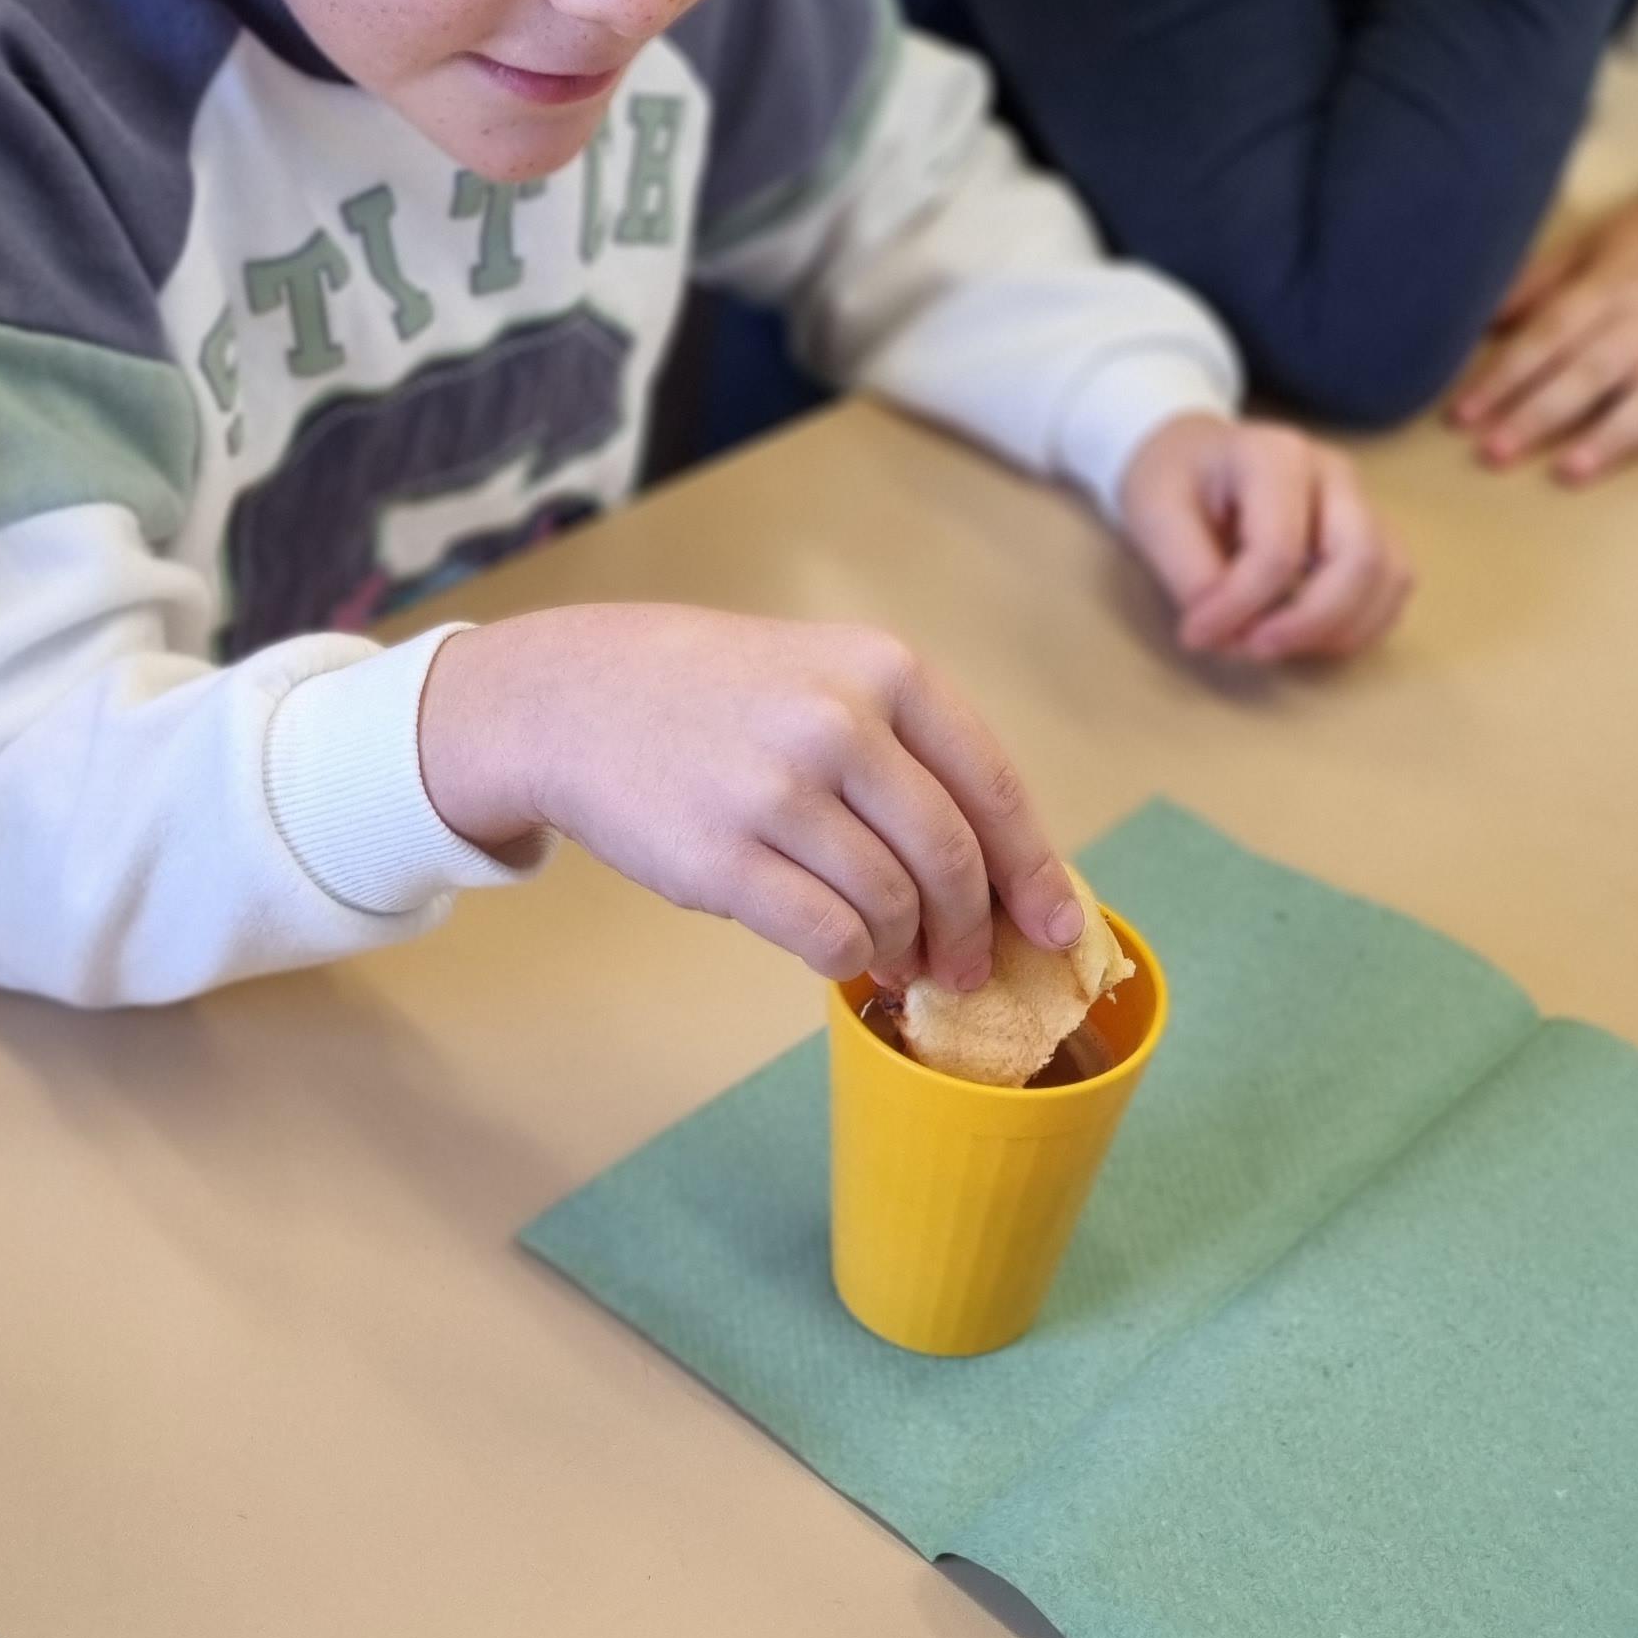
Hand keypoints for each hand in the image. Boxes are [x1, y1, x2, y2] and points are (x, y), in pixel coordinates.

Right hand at [417, 604, 1080, 991]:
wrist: (578, 697)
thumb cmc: (716, 697)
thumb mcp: (824, 675)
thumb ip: (908, 751)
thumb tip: (1000, 868)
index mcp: (884, 672)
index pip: (991, 786)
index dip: (1035, 869)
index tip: (1059, 927)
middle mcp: (838, 724)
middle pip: (950, 858)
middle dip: (975, 929)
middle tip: (972, 965)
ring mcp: (778, 792)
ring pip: (892, 907)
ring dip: (908, 951)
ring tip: (898, 961)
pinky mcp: (724, 859)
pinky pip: (827, 938)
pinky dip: (850, 962)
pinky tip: (843, 956)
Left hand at [1118, 413, 1411, 661]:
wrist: (1194, 458)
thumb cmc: (1174, 482)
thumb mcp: (1154, 515)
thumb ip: (1187, 573)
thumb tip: (1227, 632)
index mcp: (1275, 455)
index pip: (1279, 550)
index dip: (1240, 607)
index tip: (1195, 634)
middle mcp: (1333, 472)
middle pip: (1360, 559)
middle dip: (1310, 623)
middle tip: (1252, 650)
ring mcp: (1361, 500)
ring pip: (1389, 575)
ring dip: (1341, 629)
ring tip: (1277, 646)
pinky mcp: (1372, 531)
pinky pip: (1393, 585)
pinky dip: (1361, 624)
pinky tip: (1310, 639)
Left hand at [1449, 193, 1637, 484]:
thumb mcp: (1598, 242)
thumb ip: (1539, 284)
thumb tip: (1477, 321)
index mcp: (1612, 289)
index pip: (1549, 336)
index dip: (1504, 377)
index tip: (1461, 417)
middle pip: (1591, 372)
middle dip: (1540, 414)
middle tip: (1494, 453)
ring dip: (1612, 436)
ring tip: (1570, 471)